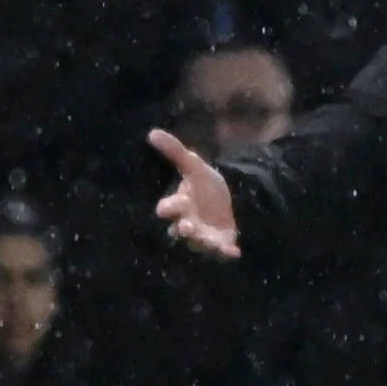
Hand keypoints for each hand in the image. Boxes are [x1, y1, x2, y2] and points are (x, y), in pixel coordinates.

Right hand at [149, 128, 241, 259]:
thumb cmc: (206, 187)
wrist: (234, 201)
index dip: (168, 207)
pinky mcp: (221, 245)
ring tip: (210, 241)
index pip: (168, 208)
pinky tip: (234, 252)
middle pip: (181, 230)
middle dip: (184, 229)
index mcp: (181, 204)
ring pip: (199, 243)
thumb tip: (152, 132)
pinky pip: (221, 252)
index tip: (168, 207)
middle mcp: (189, 223)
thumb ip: (175, 151)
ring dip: (203, 242)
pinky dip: (226, 253)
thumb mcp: (195, 166)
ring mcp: (204, 236)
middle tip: (187, 228)